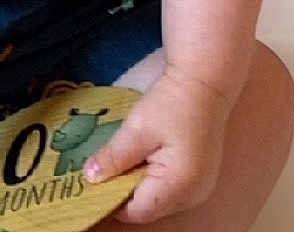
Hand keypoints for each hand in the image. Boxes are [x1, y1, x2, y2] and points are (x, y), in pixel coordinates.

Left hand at [83, 68, 232, 223]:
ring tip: (119, 161)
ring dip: (137, 185)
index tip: (90, 184)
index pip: (136, 212)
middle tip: (101, 170)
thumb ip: (114, 157)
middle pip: (148, 208)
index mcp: (178, 187)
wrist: (204, 81)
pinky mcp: (200, 177)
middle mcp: (193, 196)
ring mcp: (200, 188)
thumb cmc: (171, 103)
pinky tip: (141, 157)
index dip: (111, 201)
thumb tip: (89, 178)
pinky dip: (152, 179)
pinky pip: (170, 189)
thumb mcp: (137, 128)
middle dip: (123, 192)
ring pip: (158, 199)